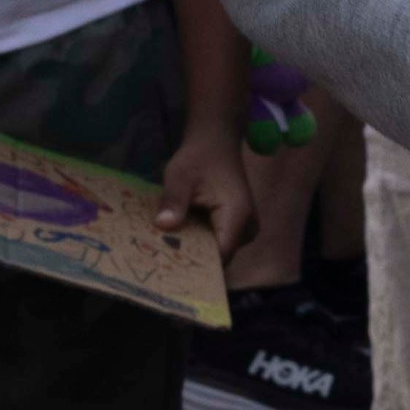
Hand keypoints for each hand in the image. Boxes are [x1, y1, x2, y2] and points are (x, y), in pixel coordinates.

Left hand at [157, 115, 257, 262]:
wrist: (215, 143)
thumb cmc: (198, 157)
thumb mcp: (179, 175)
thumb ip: (174, 201)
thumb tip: (163, 227)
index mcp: (237, 217)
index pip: (220, 255)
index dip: (197, 262)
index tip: (170, 266)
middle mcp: (247, 229)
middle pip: (219, 255)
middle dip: (192, 257)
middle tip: (161, 259)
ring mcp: (245, 230)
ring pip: (218, 250)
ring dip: (195, 248)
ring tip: (165, 249)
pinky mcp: (238, 228)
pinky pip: (218, 241)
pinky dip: (200, 240)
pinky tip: (178, 237)